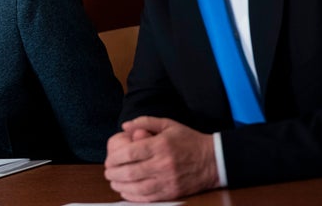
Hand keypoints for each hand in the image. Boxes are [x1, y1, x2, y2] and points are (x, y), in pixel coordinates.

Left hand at [104, 116, 218, 201]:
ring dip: (120, 186)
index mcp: (160, 146)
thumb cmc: (189, 140)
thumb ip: (145, 122)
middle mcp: (162, 164)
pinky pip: (148, 198)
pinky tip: (126, 192)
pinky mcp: (172, 193)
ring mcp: (167, 180)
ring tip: (114, 182)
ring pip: (137, 188)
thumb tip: (124, 126)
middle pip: (130, 172)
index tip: (108, 160)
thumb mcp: (168, 124)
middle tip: (107, 171)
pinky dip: (133, 196)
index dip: (114, 158)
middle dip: (114, 173)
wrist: (214, 160)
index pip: (130, 154)